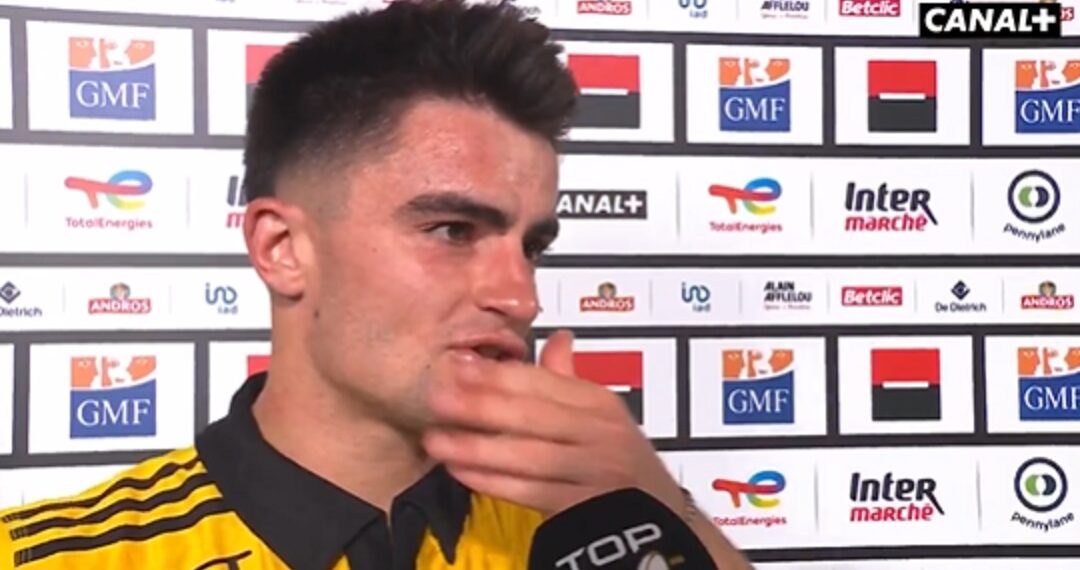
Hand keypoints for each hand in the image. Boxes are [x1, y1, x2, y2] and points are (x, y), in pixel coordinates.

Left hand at [421, 329, 685, 518]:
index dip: (498, 375)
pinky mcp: (583, 507)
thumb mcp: (603, 416)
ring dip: (477, 448)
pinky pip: (529, 491)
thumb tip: (557, 338)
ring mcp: (593, 471)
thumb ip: (570, 381)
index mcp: (599, 404)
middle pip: (532, 416)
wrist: (657, 520)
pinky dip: (492, 481)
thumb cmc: (620, 462)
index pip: (544, 383)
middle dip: (480, 406)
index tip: (458, 365)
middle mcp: (599, 433)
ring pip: (527, 456)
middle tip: (436, 398)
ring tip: (436, 440)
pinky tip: (462, 471)